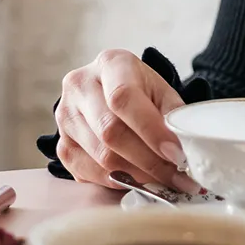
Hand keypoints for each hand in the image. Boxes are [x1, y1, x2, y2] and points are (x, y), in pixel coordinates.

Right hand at [54, 48, 200, 191]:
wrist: (109, 89)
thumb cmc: (139, 88)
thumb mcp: (160, 89)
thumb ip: (173, 114)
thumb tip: (182, 150)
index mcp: (110, 63)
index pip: (123, 98)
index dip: (151, 130)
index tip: (176, 153)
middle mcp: (80, 86)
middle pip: (111, 132)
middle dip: (149, 160)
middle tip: (177, 176)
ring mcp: (66, 117)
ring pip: (101, 157)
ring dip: (137, 175)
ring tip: (163, 180)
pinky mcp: (63, 145)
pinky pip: (90, 172)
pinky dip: (118, 181)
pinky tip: (138, 180)